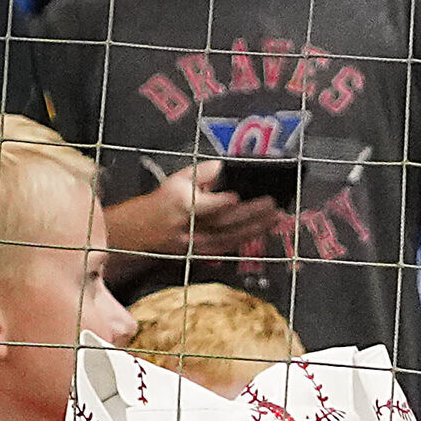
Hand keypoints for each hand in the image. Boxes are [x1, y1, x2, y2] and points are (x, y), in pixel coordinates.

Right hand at [102, 161, 282, 265]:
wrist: (144, 230)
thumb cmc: (164, 202)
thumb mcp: (178, 179)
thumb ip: (202, 173)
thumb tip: (223, 168)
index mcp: (182, 205)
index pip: (202, 206)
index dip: (218, 203)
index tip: (234, 197)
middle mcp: (192, 227)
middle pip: (225, 222)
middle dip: (251, 214)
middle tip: (272, 205)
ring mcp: (198, 243)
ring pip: (231, 237)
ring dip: (256, 228)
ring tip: (276, 218)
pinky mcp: (204, 253)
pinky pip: (230, 246)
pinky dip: (248, 238)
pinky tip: (263, 230)